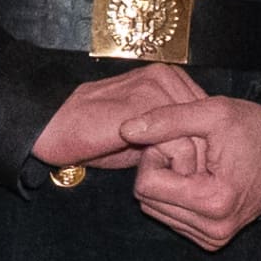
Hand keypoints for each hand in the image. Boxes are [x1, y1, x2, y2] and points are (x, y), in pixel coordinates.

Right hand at [31, 62, 217, 174]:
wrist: (52, 129)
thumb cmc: (93, 135)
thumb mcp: (141, 133)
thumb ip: (170, 131)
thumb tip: (203, 153)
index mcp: (167, 77)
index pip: (208, 115)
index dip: (205, 148)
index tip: (194, 174)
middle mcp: (165, 76)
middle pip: (208, 125)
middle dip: (202, 158)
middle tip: (188, 183)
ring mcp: (155, 87)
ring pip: (199, 135)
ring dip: (190, 165)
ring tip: (175, 183)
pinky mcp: (144, 105)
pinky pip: (179, 143)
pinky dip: (176, 168)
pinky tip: (159, 178)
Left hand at [126, 95, 260, 255]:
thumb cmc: (257, 129)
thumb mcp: (213, 112)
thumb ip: (166, 120)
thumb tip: (125, 129)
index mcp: (214, 201)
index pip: (146, 185)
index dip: (154, 156)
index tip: (176, 141)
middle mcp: (214, 229)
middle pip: (147, 201)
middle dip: (159, 171)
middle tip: (186, 150)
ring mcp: (215, 238)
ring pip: (156, 211)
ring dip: (167, 185)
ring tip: (196, 164)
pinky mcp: (214, 239)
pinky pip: (172, 219)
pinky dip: (177, 197)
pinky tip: (199, 179)